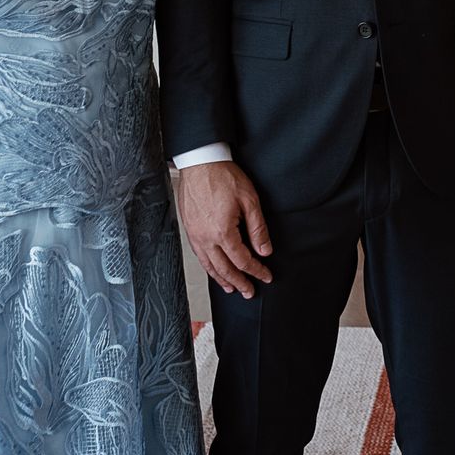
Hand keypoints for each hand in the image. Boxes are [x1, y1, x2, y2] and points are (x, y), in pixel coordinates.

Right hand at [177, 161, 273, 297]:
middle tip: (250, 292)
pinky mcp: (189, 229)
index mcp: (223, 231)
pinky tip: (214, 269)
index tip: (266, 276)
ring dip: (222, 279)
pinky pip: (199, 255)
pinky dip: (209, 267)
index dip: (256, 271)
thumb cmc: (222, 176)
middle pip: (224, 268)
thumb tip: (265, 250)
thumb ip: (258, 228)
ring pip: (209, 265)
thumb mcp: (249, 200)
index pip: (242, 260)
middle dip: (239, 282)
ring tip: (232, 287)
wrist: (200, 162)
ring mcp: (195, 234)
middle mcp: (206, 237)